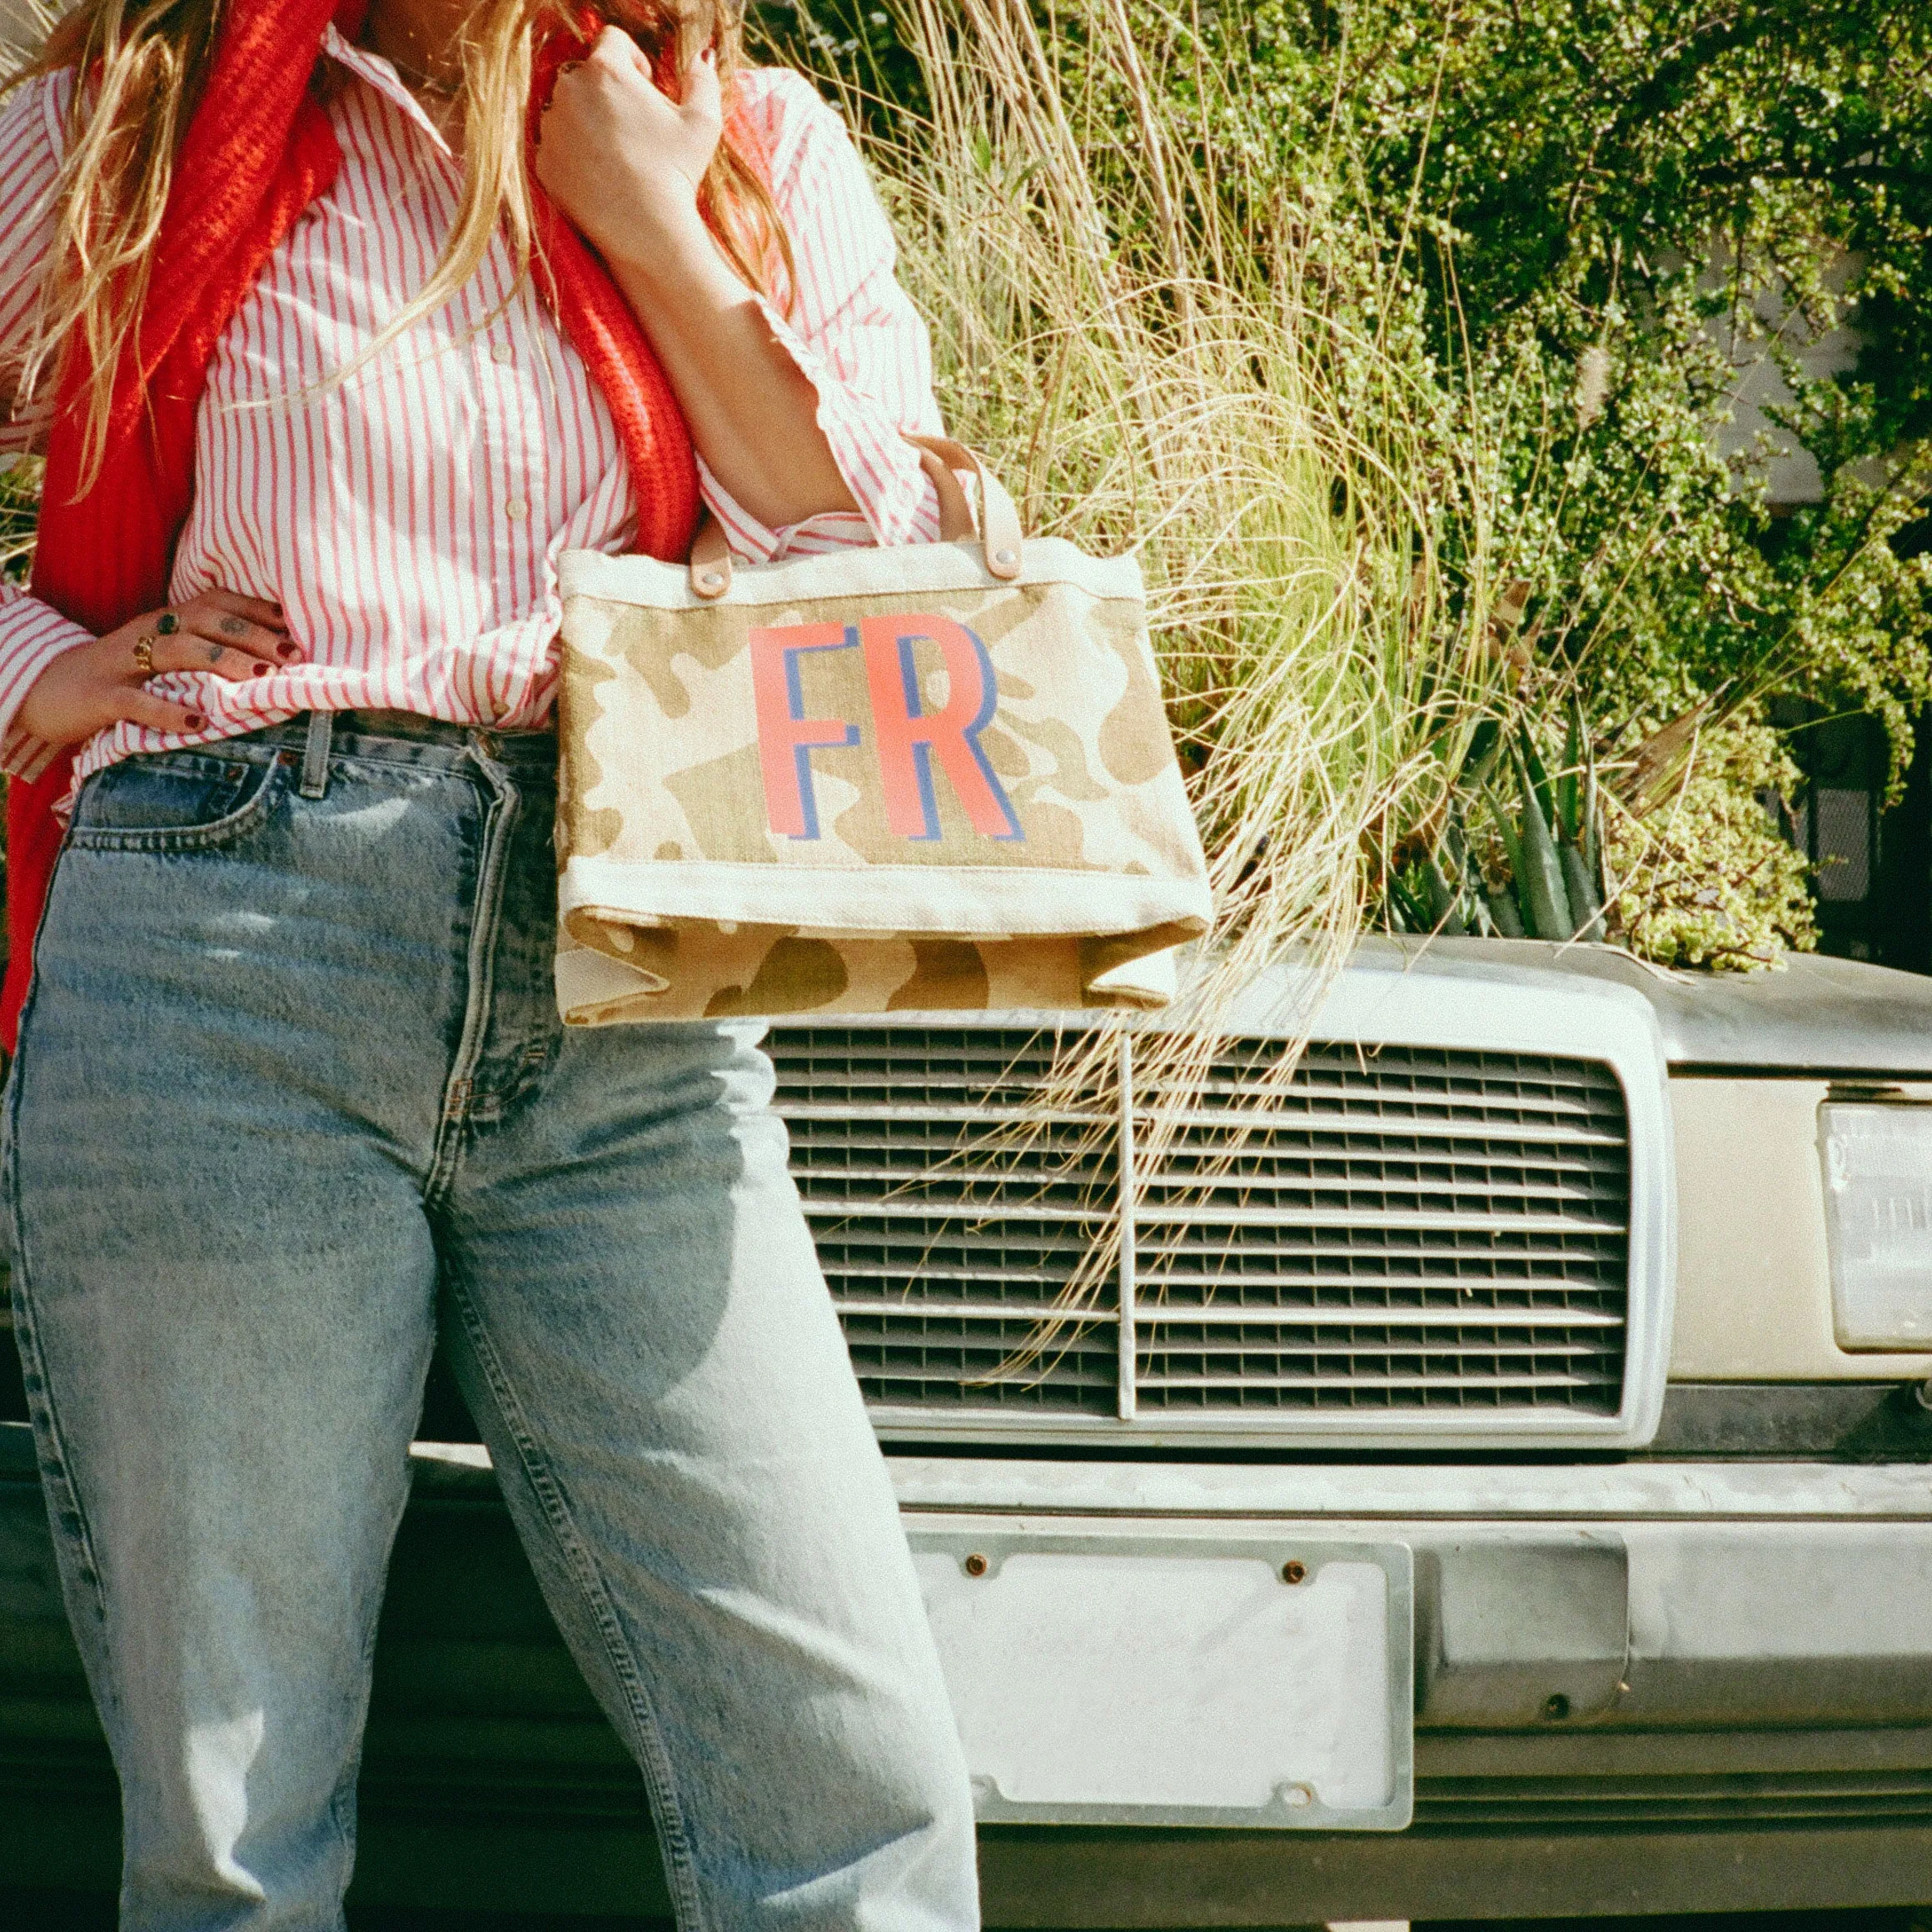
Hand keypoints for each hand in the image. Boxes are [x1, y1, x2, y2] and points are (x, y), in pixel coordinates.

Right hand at [18, 589, 299, 748]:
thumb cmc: (120, 677)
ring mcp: (123, 663)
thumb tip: (269, 663)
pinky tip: (200, 722)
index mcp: (165, 622)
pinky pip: (137, 701)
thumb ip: (205, 653)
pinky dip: (170, 712)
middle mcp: (147, 633)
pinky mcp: (102, 697)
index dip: (256, 611)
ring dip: (224, 662)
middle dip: (252, 635)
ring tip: (261, 678)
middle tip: (292, 655)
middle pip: (204, 621)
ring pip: (178, 651)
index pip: (215, 603)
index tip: (295, 627)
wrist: (47, 690)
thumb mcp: (162, 657)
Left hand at [534, 27, 721, 269]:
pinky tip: (601, 174)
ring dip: (587, 121)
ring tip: (617, 153)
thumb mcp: (703, 122)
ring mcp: (551, 127)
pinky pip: (556, 145)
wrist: (647, 230)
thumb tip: (703, 59)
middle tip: (633, 126)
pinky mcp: (543, 162)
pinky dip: (573, 154)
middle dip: (607, 91)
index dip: (633, 60)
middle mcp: (569, 91)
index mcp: (606, 70)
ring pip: (567, 109)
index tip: (646, 87)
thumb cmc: (676, 172)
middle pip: (586, 74)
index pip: (612, 40)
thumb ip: (702, 81)